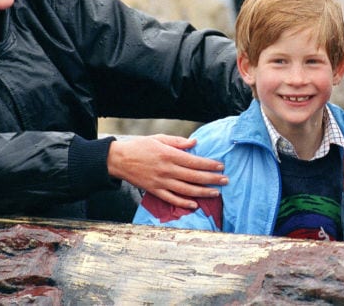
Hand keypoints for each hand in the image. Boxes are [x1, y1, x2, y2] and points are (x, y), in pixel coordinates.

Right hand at [107, 134, 227, 209]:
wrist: (118, 159)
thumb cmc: (139, 147)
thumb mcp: (158, 138)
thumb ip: (177, 142)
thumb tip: (194, 143)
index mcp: (169, 155)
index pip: (194, 161)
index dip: (209, 165)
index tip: (220, 166)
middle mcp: (167, 170)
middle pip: (194, 176)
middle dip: (211, 179)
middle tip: (225, 180)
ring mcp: (161, 182)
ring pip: (186, 190)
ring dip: (202, 192)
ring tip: (215, 193)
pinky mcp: (154, 190)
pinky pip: (171, 199)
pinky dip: (184, 203)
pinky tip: (195, 204)